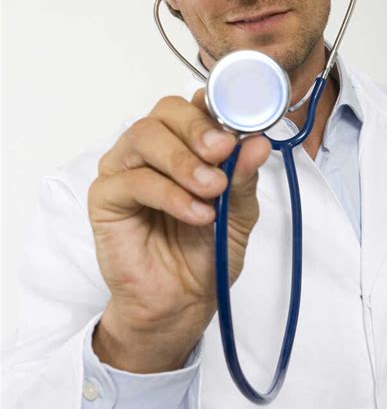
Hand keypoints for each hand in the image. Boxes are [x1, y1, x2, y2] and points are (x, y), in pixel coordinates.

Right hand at [88, 89, 270, 371]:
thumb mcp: (240, 213)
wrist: (182, 302)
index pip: (192, 106)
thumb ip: (244, 177)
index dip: (215, 110)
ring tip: (212, 191)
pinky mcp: (105, 198)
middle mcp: (151, 150)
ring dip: (183, 161)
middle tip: (222, 153)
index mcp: (183, 144)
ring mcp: (124, 170)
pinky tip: (195, 213)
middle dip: (197, 129)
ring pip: (144, 137)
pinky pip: (132, 180)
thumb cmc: (206, 253)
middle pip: (165, 112)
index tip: (237, 131)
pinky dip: (169, 193)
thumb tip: (259, 143)